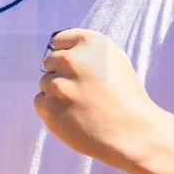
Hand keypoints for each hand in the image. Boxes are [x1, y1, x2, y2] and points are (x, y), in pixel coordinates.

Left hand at [35, 28, 160, 167]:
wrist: (134, 133)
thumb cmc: (127, 97)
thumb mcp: (115, 60)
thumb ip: (88, 50)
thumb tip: (61, 48)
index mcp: (90, 43)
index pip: (59, 40)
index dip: (68, 55)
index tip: (77, 69)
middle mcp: (71, 60)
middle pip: (50, 61)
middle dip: (63, 74)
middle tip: (84, 91)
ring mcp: (59, 85)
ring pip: (45, 83)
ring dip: (58, 93)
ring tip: (82, 106)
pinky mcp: (50, 108)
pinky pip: (40, 102)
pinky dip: (52, 109)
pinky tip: (73, 116)